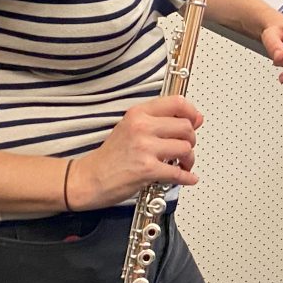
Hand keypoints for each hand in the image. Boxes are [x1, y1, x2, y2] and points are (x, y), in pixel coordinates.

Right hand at [66, 95, 202, 209]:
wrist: (88, 179)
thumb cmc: (109, 156)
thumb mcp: (131, 127)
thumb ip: (160, 121)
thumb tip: (194, 119)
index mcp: (138, 114)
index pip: (176, 103)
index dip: (192, 112)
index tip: (195, 120)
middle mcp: (142, 127)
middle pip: (185, 127)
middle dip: (191, 139)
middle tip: (186, 147)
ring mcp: (144, 148)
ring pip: (185, 148)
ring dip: (189, 159)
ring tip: (183, 163)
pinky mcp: (147, 169)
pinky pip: (178, 172)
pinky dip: (187, 177)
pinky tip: (188, 177)